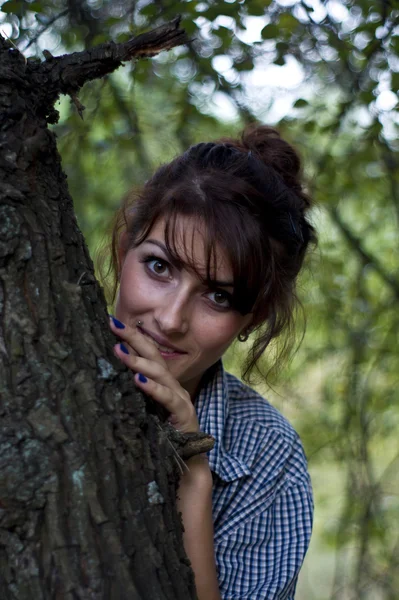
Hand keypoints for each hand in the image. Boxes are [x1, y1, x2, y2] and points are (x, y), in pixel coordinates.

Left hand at [109, 316, 198, 432]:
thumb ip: (133, 395)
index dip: (132, 338)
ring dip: (138, 360)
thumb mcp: (144, 410)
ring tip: (119, 351)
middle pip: (154, 355)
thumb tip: (106, 380)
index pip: (147, 354)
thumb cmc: (163, 436)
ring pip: (159, 373)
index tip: (113, 322)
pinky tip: (138, 380)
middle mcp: (172, 385)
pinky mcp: (183, 413)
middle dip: (134, 338)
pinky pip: (167, 398)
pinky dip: (152, 388)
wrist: (187, 463)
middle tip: (114, 325)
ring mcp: (179, 398)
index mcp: (162, 383)